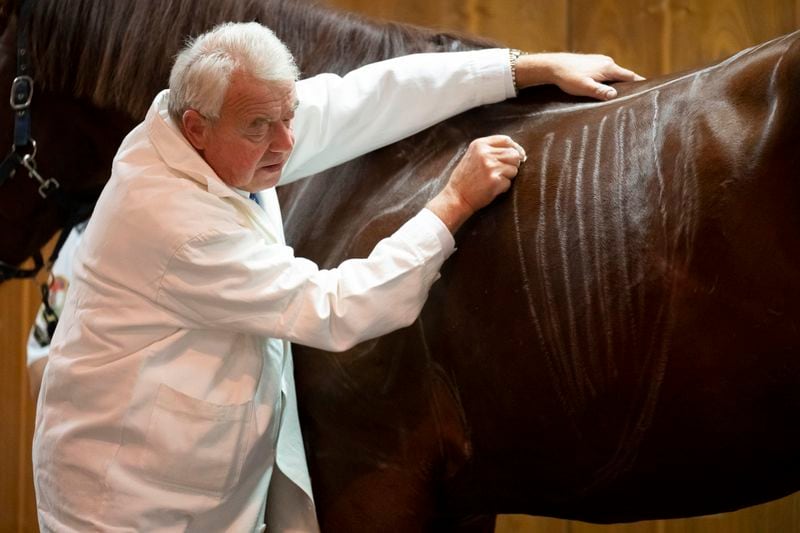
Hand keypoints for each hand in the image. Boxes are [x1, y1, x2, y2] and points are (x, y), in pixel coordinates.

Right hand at [426, 135, 525, 232]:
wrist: (456, 197)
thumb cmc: (465, 179)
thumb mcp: (473, 156)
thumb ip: (490, 150)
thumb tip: (517, 151)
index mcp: (479, 144)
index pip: (506, 140)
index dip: (515, 148)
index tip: (519, 155)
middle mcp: (485, 153)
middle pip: (514, 154)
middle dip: (513, 164)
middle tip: (504, 172)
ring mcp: (490, 166)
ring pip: (514, 168)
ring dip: (508, 176)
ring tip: (494, 180)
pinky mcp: (494, 180)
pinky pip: (509, 182)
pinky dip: (503, 187)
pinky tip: (491, 188)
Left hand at [517, 52, 644, 100]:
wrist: (553, 66)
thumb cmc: (568, 77)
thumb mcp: (585, 87)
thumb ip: (600, 92)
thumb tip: (615, 96)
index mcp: (608, 68)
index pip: (630, 76)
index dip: (639, 83)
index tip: (649, 90)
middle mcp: (606, 62)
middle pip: (623, 75)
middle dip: (629, 85)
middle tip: (637, 97)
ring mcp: (599, 62)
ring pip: (613, 75)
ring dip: (617, 84)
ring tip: (622, 96)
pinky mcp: (592, 64)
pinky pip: (605, 74)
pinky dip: (608, 81)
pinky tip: (605, 90)